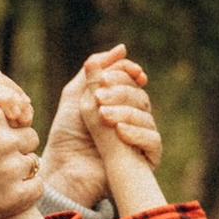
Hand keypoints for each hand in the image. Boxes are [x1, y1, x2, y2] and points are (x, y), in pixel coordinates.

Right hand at [0, 64, 42, 218]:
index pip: (17, 109)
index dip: (7, 120)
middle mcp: (3, 140)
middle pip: (28, 136)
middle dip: (12, 142)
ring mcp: (10, 171)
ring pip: (32, 161)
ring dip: (18, 166)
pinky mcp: (13, 199)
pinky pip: (36, 187)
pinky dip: (25, 189)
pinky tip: (4, 189)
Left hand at [42, 45, 151, 203]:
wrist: (66, 169)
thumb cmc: (68, 135)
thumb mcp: (77, 96)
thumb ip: (95, 71)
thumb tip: (122, 49)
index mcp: (118, 102)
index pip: (132, 81)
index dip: (128, 73)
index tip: (119, 72)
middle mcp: (132, 119)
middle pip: (140, 96)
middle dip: (120, 92)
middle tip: (99, 97)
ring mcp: (140, 139)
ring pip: (146, 117)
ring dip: (124, 112)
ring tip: (103, 116)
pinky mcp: (146, 159)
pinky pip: (153, 141)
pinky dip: (137, 134)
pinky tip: (119, 132)